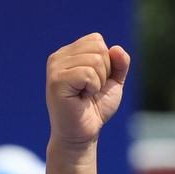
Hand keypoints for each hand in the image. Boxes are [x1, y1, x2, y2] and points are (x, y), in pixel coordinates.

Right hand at [44, 34, 128, 148]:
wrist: (82, 133)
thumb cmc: (95, 108)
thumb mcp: (113, 81)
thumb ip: (119, 63)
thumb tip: (116, 48)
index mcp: (68, 54)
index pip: (96, 40)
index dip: (106, 62)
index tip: (94, 82)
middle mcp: (58, 58)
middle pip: (97, 48)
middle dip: (104, 71)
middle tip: (90, 90)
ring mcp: (55, 69)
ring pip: (95, 60)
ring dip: (98, 82)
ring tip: (85, 95)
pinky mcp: (56, 81)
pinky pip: (88, 73)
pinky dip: (92, 87)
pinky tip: (81, 98)